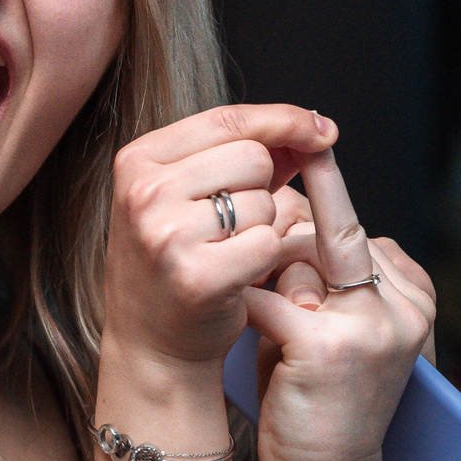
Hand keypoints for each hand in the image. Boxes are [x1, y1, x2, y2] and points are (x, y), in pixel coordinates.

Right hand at [103, 104, 335, 370]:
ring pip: (263, 202)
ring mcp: (167, 234)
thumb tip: (313, 128)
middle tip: (230, 225)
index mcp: (138, 161)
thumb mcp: (190, 197)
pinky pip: (267, 243)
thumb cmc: (179, 263)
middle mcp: (145, 192)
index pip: (228, 118)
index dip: (284, 120)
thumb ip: (243, 156)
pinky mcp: (198, 276)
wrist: (151, 343)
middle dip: (261, 188)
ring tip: (226, 253)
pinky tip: (237, 277)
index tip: (323, 129)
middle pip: (252, 157)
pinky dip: (265, 260)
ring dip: (262, 228)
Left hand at [245, 148, 438, 460]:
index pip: (355, 227)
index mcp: (415, 295)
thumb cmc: (322, 403)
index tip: (285, 192)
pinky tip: (236, 321)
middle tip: (262, 284)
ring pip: (296, 256)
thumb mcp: (337, 329)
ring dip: (265, 280)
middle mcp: (403, 305)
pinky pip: (268, 298)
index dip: (309, 221)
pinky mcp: (328, 346)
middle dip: (281, 250)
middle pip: (326, 233)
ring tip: (266, 321)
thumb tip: (280, 215)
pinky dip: (244, 307)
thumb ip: (322, 278)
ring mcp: (371, 324)